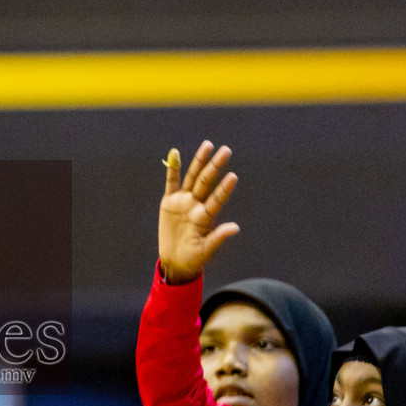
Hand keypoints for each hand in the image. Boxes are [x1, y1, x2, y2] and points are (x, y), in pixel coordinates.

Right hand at [158, 140, 239, 283]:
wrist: (175, 260)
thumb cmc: (194, 257)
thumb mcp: (206, 249)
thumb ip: (218, 236)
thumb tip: (235, 228)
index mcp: (206, 216)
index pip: (217, 199)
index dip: (224, 189)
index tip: (233, 176)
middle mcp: (196, 204)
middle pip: (206, 181)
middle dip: (215, 166)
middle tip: (226, 150)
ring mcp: (183, 201)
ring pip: (192, 177)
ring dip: (199, 161)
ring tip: (208, 145)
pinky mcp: (169, 201)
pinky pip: (171, 182)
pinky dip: (172, 168)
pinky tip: (175, 153)